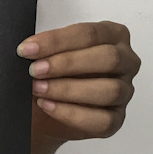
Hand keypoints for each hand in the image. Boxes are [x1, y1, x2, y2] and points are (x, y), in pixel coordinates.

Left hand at [18, 21, 139, 153]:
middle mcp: (125, 62)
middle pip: (108, 58)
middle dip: (67, 63)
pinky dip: (71, 113)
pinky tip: (48, 106)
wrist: (43, 113)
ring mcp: (124, 92)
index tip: (27, 49)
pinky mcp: (116, 119)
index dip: (57, 41)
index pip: (91, 33)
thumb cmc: (51, 77)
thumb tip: (28, 49)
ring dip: (68, 89)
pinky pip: (102, 120)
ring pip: (109, 90)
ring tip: (39, 89)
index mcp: (113, 36)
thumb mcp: (48, 56)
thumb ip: (45, 50)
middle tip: (35, 70)